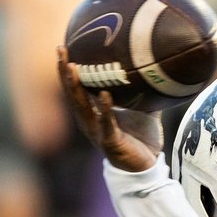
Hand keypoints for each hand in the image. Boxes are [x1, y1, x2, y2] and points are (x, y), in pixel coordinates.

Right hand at [56, 46, 161, 171]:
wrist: (147, 168)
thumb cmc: (141, 139)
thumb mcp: (143, 110)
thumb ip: (143, 92)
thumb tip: (155, 69)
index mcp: (93, 112)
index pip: (76, 87)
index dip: (68, 68)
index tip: (63, 48)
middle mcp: (90, 121)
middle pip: (72, 93)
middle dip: (65, 71)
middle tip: (61, 50)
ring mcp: (98, 132)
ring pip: (82, 107)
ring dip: (76, 87)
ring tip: (73, 67)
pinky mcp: (111, 142)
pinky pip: (106, 124)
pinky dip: (105, 109)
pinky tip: (104, 95)